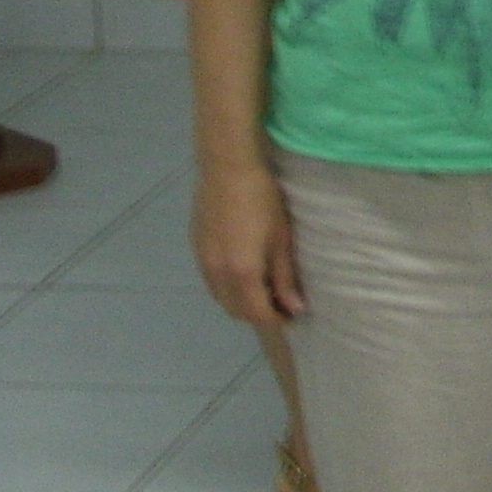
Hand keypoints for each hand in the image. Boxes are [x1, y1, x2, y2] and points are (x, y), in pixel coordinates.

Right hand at [194, 156, 304, 328]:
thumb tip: (294, 308)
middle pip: (236, 311)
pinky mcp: (196, 251)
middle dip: (258, 314)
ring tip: (263, 288)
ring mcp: (202, 264)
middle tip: (280, 302)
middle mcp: (217, 275)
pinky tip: (243, 272)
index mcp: (241, 274)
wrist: (226, 170)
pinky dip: (228, 288)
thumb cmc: (262, 201)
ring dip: (241, 302)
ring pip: (221, 298)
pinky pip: (212, 282)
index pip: (257, 314)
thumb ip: (285, 277)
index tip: (292, 316)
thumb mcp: (281, 239)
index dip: (276, 320)